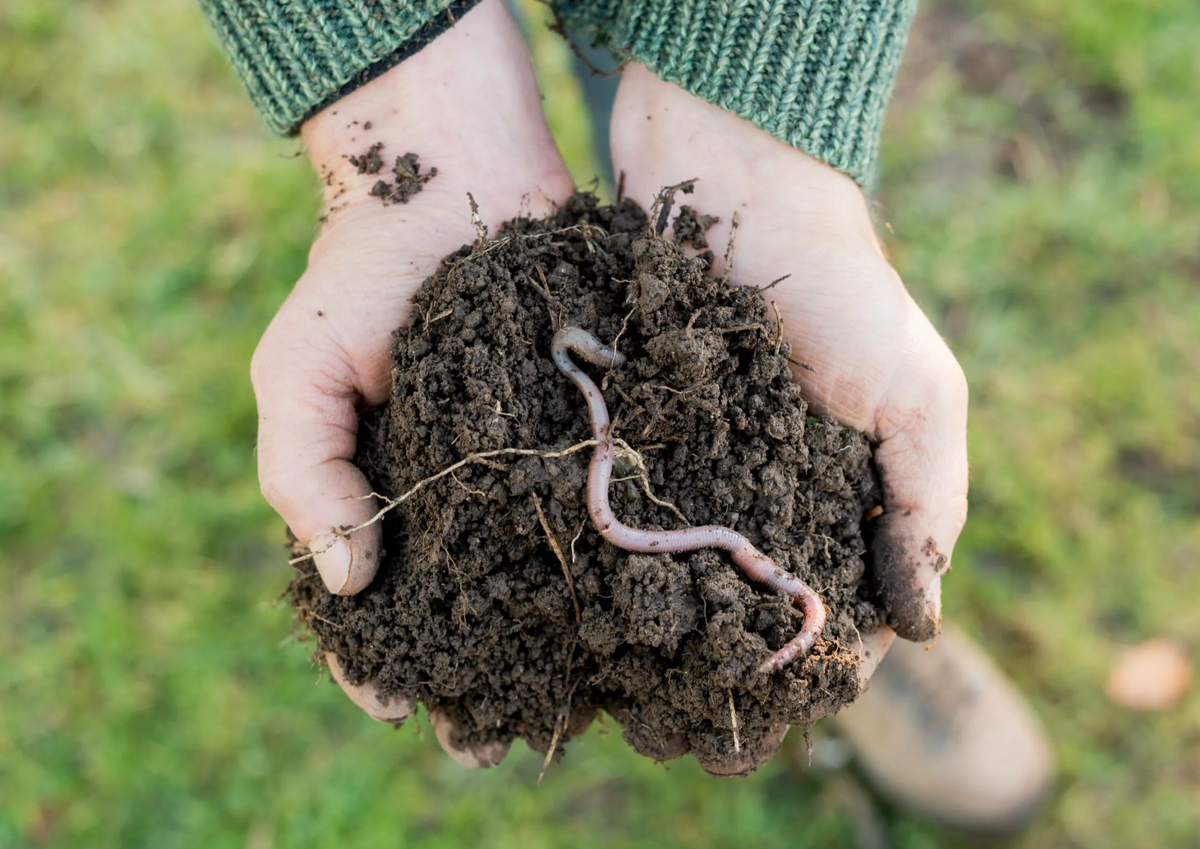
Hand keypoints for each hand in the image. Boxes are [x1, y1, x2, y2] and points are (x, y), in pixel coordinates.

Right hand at [249, 0, 573, 762]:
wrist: (457, 172)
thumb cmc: (361, 276)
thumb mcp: (297, 370)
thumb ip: (306, 472)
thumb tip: (348, 582)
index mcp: (383, 493)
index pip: (373, 606)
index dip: (378, 663)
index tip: (403, 708)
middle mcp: (463, 496)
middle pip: (468, 611)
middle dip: (481, 678)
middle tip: (500, 738)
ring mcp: (531, 466)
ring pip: (544, 577)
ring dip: (558, 644)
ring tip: (577, 702)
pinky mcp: (591, 429)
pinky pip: (603, 505)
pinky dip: (617, 558)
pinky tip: (638, 604)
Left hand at [611, 66, 967, 770]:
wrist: (730, 178)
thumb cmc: (839, 285)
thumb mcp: (916, 395)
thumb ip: (925, 505)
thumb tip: (920, 626)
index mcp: (835, 488)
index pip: (826, 601)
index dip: (809, 659)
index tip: (770, 712)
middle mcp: (759, 482)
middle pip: (740, 594)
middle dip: (716, 651)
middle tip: (674, 711)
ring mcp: (688, 455)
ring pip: (671, 561)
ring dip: (652, 612)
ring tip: (614, 670)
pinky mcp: (628, 422)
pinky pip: (614, 498)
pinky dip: (606, 543)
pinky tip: (576, 590)